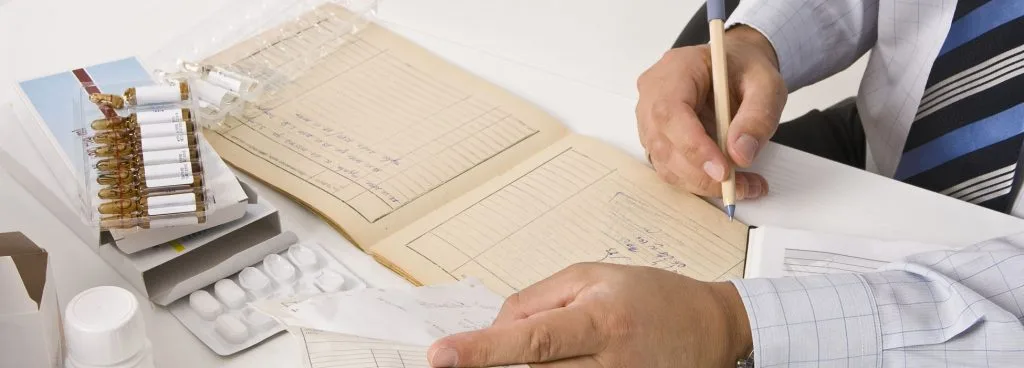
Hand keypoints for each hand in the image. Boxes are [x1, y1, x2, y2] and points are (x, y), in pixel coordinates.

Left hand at [426, 263, 752, 366]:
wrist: (710, 327)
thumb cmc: (650, 296)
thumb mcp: (591, 276)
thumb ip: (538, 299)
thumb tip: (494, 327)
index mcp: (600, 319)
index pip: (530, 337)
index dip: (482, 350)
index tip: (442, 355)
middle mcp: (610, 361)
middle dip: (499, 364)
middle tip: (467, 358)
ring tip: (541, 350)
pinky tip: (555, 363)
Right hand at [637, 26, 785, 198]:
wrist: (734, 67)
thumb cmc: (745, 68)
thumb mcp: (766, 84)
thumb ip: (757, 116)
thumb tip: (740, 155)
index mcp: (676, 69)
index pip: (670, 112)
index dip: (693, 146)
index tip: (723, 171)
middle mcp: (653, 93)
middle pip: (663, 142)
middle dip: (700, 173)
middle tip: (740, 186)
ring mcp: (650, 117)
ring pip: (664, 161)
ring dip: (701, 181)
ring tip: (743, 185)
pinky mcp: (657, 138)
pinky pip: (669, 167)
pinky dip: (698, 180)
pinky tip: (728, 180)